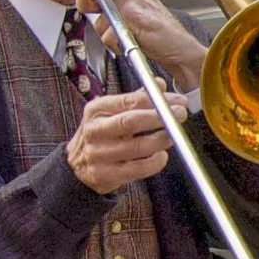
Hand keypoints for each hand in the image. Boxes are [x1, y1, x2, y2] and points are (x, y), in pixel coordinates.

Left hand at [64, 0, 205, 91]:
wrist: (178, 45)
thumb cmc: (154, 28)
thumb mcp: (128, 5)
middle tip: (97, 9)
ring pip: (96, 16)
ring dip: (106, 30)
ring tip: (125, 31)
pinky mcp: (131, 14)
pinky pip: (106, 34)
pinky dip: (114, 43)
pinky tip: (130, 39)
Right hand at [66, 89, 187, 193]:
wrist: (78, 165)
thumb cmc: (102, 134)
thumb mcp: (112, 112)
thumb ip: (136, 98)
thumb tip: (160, 84)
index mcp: (97, 110)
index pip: (130, 101)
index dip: (158, 100)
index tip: (178, 101)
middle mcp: (95, 130)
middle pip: (131, 122)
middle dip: (160, 118)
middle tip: (180, 115)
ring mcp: (99, 154)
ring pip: (137, 147)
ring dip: (160, 140)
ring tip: (173, 137)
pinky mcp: (106, 174)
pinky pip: (138, 169)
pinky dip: (155, 163)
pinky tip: (161, 156)